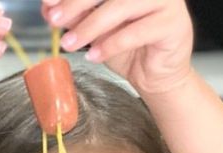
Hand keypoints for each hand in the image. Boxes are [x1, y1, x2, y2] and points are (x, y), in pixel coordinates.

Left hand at [41, 0, 192, 95]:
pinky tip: (94, 55)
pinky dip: (110, 45)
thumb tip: (48, 7)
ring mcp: (165, 1)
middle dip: (76, 4)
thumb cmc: (127, 48)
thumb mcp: (94, 29)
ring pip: (121, 7)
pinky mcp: (174, 23)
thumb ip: (75, 15)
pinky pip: (136, 32)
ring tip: (70, 43)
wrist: (154, 75)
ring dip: (90, 26)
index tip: (48, 2)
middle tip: (55, 20)